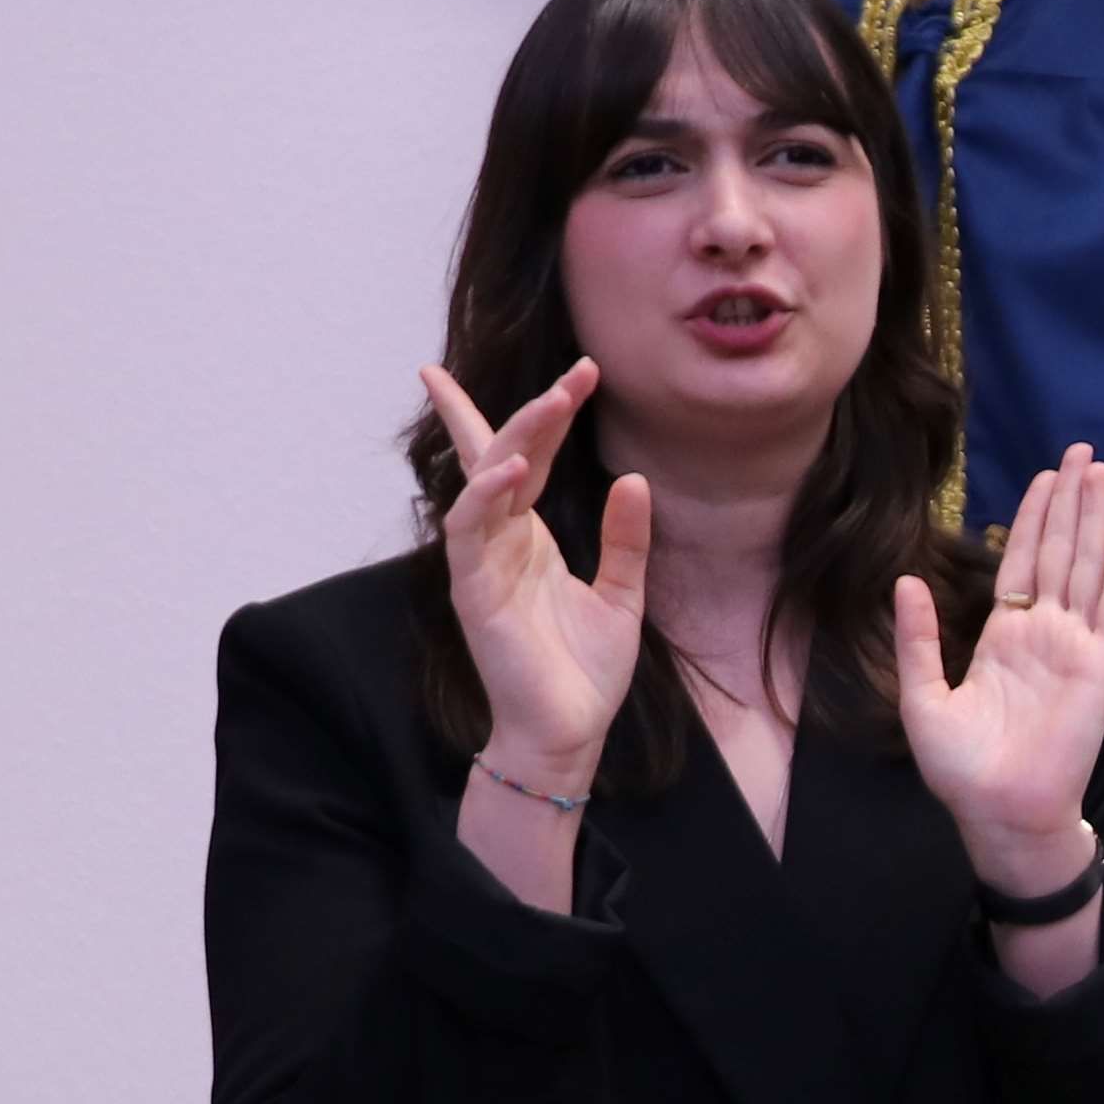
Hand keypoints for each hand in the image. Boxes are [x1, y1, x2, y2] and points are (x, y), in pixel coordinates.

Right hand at [422, 358, 642, 776]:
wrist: (568, 733)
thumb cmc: (584, 670)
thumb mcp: (622, 593)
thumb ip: (625, 539)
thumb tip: (633, 479)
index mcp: (529, 537)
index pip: (518, 460)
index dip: (533, 414)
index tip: (575, 370)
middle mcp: (501, 541)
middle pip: (503, 456)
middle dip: (534, 411)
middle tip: (578, 373)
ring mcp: (482, 562)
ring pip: (486, 481)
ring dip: (514, 437)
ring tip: (554, 403)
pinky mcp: (473, 591)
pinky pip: (469, 531)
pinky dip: (484, 496)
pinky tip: (510, 467)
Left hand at [898, 442, 1103, 887]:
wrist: (1000, 814)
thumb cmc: (961, 769)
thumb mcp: (923, 697)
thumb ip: (919, 638)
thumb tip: (905, 580)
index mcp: (1005, 638)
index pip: (1023, 562)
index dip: (1034, 518)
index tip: (1045, 476)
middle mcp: (1045, 634)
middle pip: (1061, 552)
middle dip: (1070, 501)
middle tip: (1080, 451)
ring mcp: (1075, 647)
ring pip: (1088, 567)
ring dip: (1095, 519)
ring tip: (1101, 472)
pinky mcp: (1099, 667)